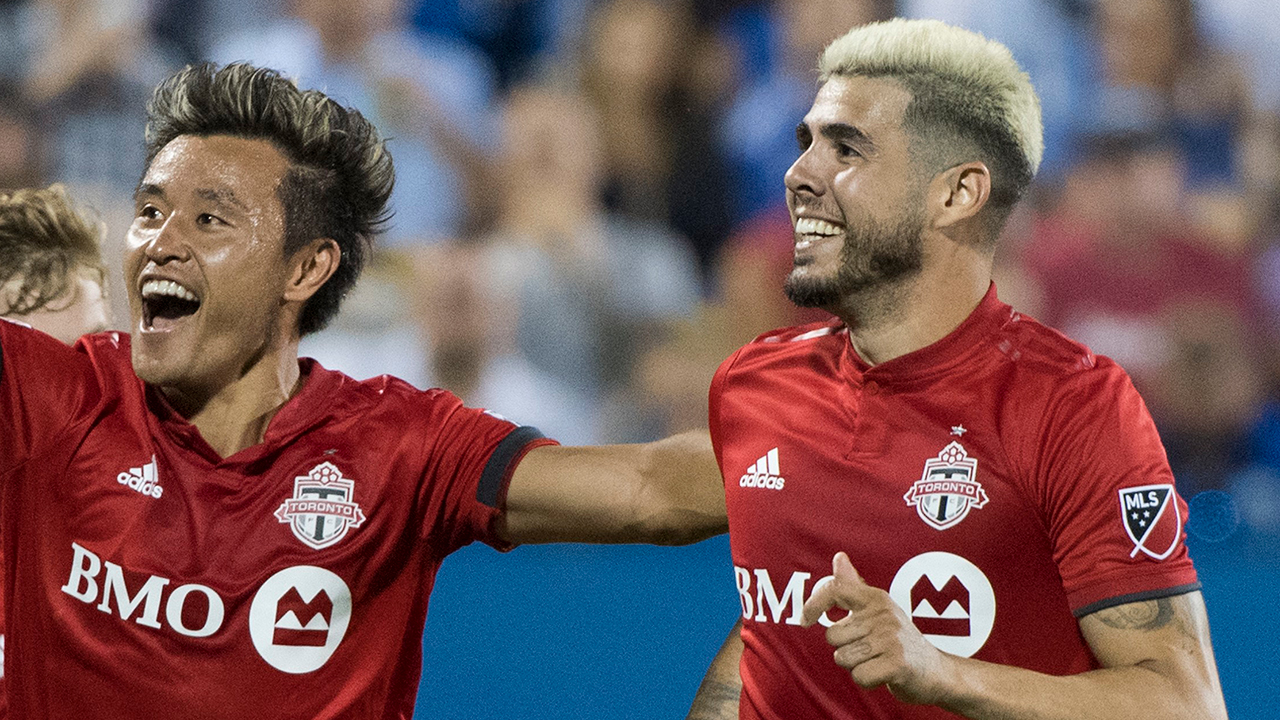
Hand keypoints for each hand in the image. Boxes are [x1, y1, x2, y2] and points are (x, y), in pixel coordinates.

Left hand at [801, 552, 955, 704]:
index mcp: (876, 598)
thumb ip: (854, 586)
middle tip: (869, 650)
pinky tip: (883, 674)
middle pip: (832, 636)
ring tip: (876, 660)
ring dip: (855, 666)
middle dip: (845, 649)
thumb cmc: (899, 640)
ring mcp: (891, 638)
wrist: (937, 671)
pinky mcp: (897, 664)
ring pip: (843, 658)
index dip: (814, 604)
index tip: (805, 621)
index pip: (835, 589)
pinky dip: (866, 680)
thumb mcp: (878, 609)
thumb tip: (838, 557)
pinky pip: (858, 677)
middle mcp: (884, 614)